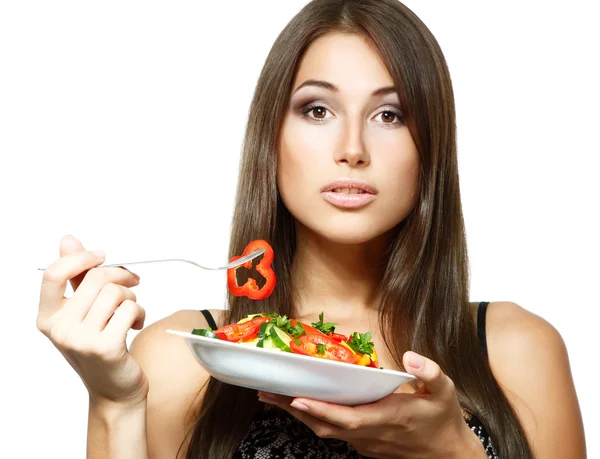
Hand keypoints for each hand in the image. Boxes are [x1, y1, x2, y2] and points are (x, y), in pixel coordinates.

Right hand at [37, 235, 147, 406]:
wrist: (114, 389)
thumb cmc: (99, 347)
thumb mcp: (82, 312)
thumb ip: (75, 277)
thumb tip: (68, 240)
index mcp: (48, 317)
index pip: (54, 274)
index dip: (80, 258)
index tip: (101, 257)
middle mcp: (59, 329)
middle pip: (96, 278)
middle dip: (121, 276)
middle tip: (132, 282)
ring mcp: (80, 340)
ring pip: (116, 292)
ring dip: (132, 297)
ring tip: (131, 311)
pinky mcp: (105, 347)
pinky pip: (130, 308)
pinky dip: (140, 312)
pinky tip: (135, 325)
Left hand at [258, 352, 483, 458]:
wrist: (448, 454)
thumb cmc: (444, 420)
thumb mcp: (446, 392)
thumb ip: (430, 372)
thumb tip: (411, 357)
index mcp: (388, 419)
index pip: (349, 418)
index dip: (322, 411)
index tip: (297, 399)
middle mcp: (371, 434)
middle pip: (326, 427)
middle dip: (294, 412)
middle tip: (267, 393)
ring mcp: (365, 442)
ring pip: (325, 432)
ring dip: (298, 416)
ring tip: (272, 397)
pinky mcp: (363, 444)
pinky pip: (333, 433)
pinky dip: (313, 419)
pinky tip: (300, 405)